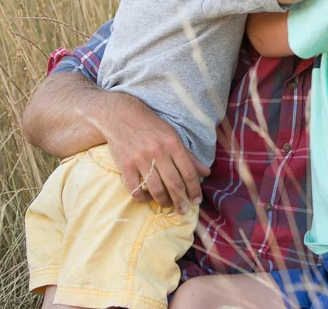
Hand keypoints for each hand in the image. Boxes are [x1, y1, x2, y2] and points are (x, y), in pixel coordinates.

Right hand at [98, 95, 210, 211]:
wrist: (120, 116)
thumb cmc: (150, 126)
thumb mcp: (173, 135)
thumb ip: (189, 156)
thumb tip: (207, 173)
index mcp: (172, 143)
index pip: (188, 172)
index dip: (195, 189)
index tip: (197, 200)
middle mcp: (158, 152)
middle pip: (174, 184)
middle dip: (181, 201)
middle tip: (184, 211)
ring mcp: (140, 159)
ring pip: (156, 189)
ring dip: (164, 201)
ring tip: (167, 204)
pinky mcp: (125, 166)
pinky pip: (135, 189)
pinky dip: (143, 198)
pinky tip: (148, 198)